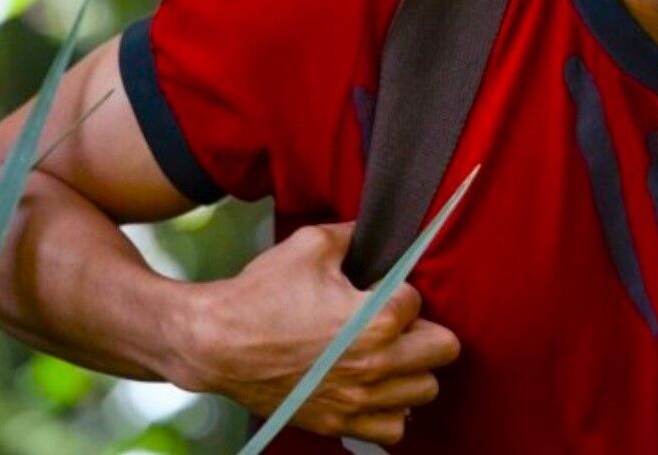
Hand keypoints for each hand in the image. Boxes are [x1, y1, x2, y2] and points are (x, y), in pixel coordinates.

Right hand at [174, 221, 460, 445]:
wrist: (214, 344)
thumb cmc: (260, 294)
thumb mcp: (311, 244)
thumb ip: (356, 234)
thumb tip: (379, 228)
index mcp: (377, 318)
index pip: (419, 300)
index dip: (398, 290)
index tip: (375, 289)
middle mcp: (376, 364)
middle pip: (443, 349)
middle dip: (423, 329)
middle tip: (396, 323)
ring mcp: (358, 398)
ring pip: (425, 391)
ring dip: (412, 370)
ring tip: (388, 354)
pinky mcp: (339, 422)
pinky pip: (393, 429)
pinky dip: (390, 411)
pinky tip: (374, 388)